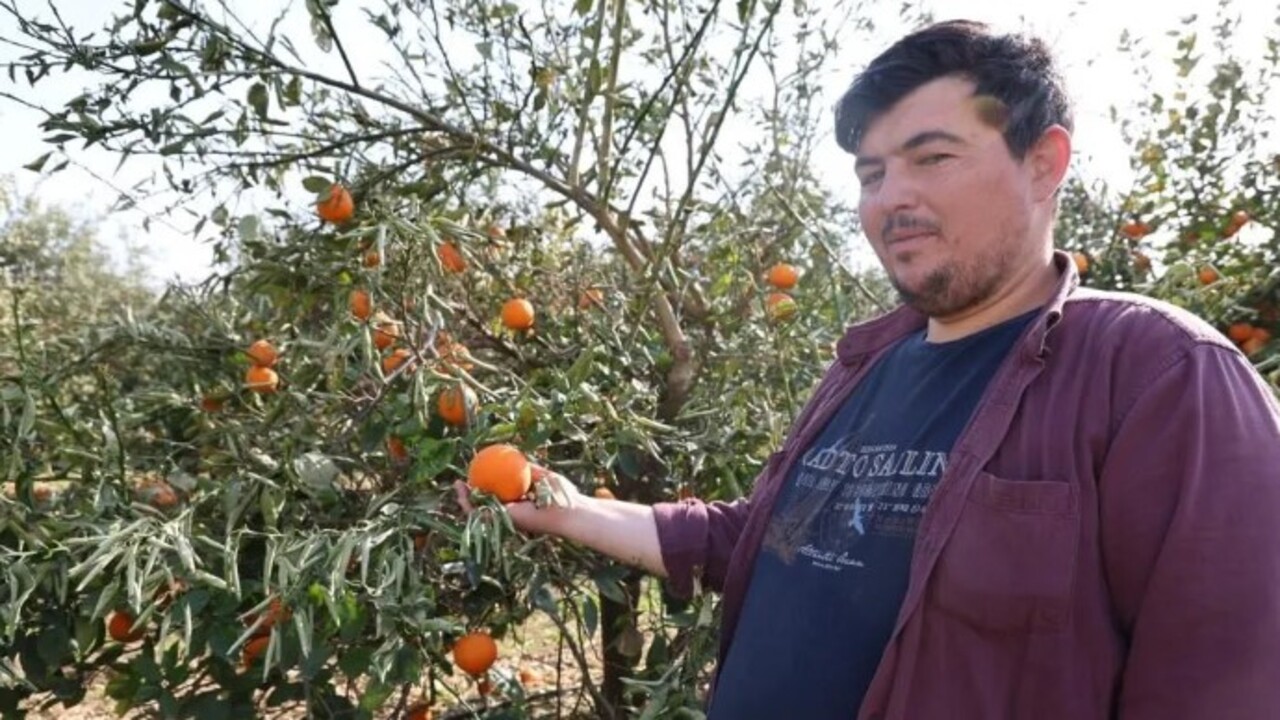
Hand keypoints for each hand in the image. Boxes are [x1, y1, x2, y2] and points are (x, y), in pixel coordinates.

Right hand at [453, 464, 582, 535]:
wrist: (569, 509)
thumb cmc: (563, 495)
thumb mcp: (544, 476)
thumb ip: (529, 469)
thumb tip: (517, 457)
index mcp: (521, 504)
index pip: (499, 496)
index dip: (485, 487)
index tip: (477, 472)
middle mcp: (512, 514)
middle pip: (485, 505)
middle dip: (470, 495)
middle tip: (461, 481)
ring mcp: (508, 519)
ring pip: (479, 511)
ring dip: (465, 499)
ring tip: (457, 484)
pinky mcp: (505, 520)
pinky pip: (483, 513)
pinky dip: (471, 503)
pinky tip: (464, 490)